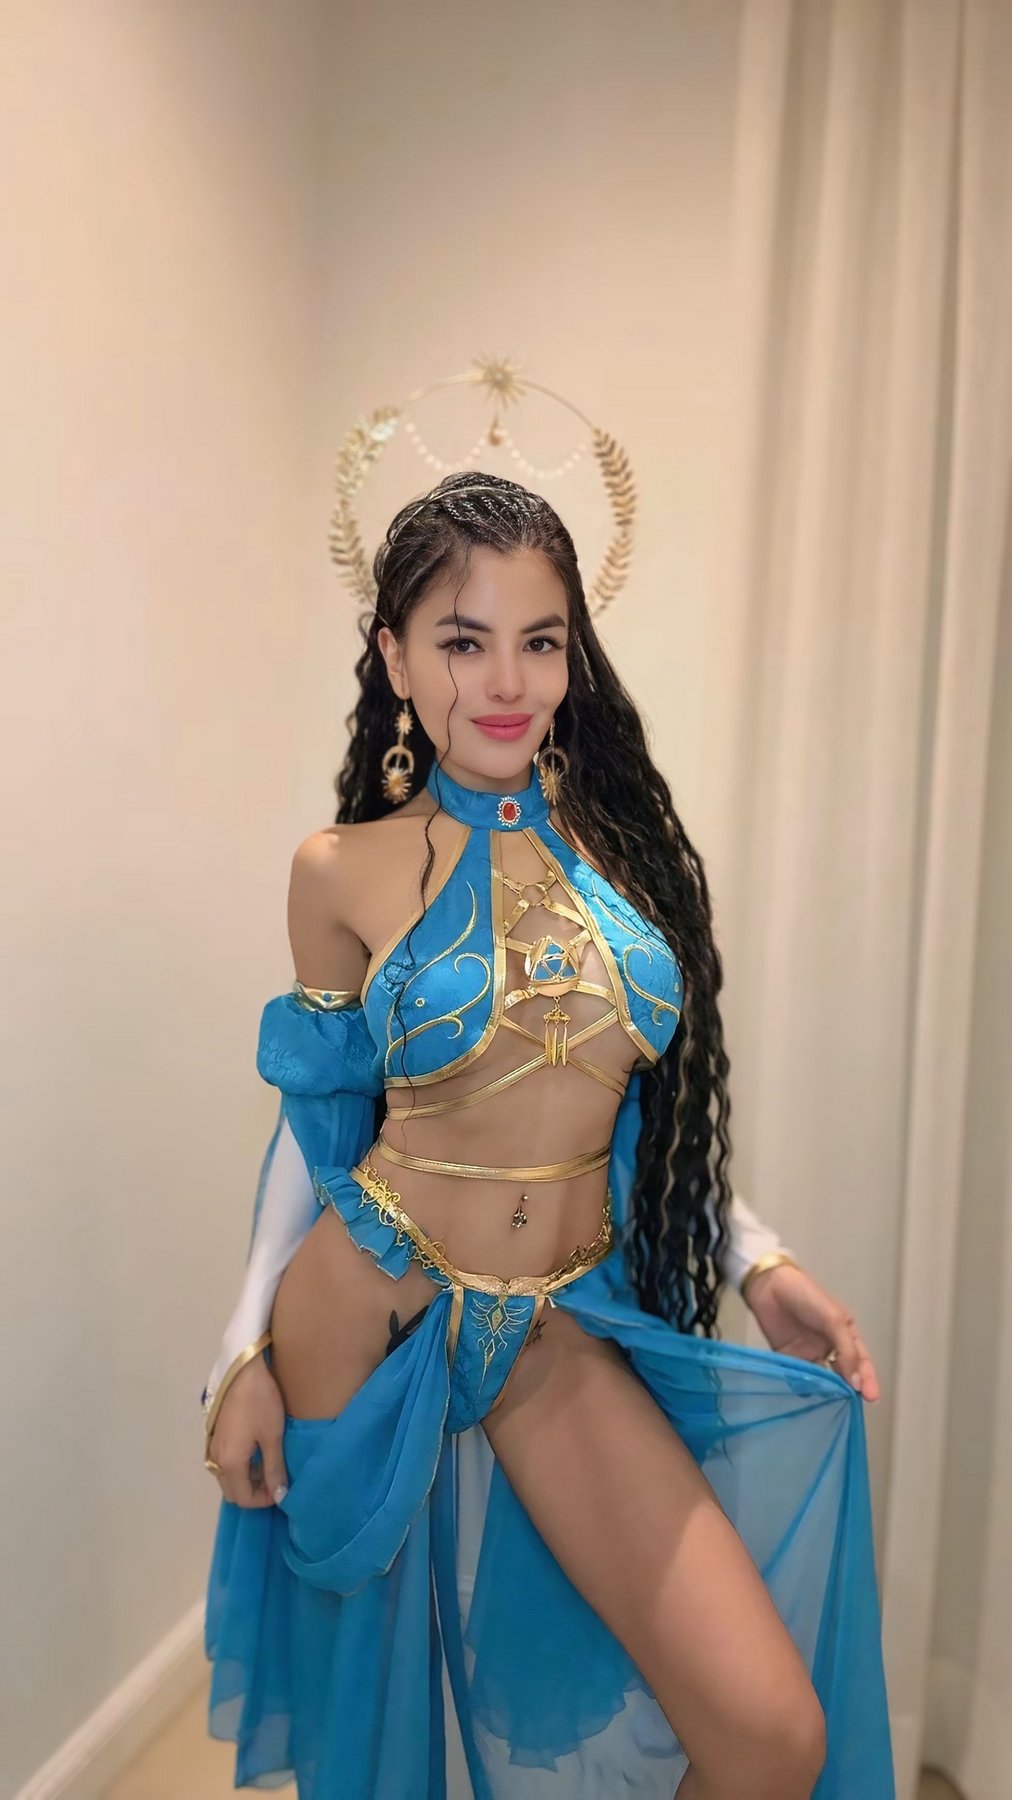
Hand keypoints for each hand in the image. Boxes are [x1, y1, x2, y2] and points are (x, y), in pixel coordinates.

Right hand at [205, 1354, 289, 1505]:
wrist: (243, 1370)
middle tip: (275, 1479)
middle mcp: (216, 1460)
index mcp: (230, 1463)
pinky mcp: (213, 1437)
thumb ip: (275, 1469)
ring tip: (268, 1465)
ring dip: (246, 1480)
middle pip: (232, 1492)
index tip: (282, 1488)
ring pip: (227, 1478)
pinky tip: (255, 1452)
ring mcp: (212, 1448)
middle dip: (254, 1492)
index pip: (244, 1499)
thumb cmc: (261, 1402)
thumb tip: (280, 1497)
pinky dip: (239, 1467)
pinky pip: (224, 1464)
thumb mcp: (272, 1437)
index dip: (264, 1500)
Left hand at [743, 1263, 879, 1401]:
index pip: (861, 1362)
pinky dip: (804, 1389)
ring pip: (823, 1381)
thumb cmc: (805, 1295)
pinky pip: (799, 1380)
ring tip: (831, 1404)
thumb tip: (856, 1382)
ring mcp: (809, 1354)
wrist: (769, 1286)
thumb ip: (846, 1351)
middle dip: (849, 1391)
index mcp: (845, 1335)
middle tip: (852, 1407)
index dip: (868, 1380)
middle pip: (844, 1375)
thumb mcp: (833, 1320)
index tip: (871, 1397)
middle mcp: (829, 1347)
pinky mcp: (789, 1359)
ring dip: (827, 1393)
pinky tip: (807, 1395)